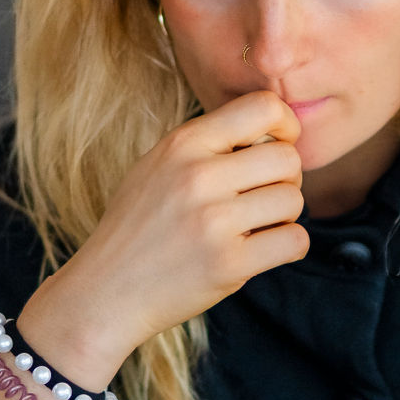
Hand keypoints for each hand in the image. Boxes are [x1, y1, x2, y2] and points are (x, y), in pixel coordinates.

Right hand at [16, 90, 307, 386]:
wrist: (104, 292)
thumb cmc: (137, 227)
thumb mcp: (159, 165)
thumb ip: (209, 143)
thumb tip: (275, 129)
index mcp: (184, 143)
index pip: (264, 106)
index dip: (285, 125)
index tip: (279, 146)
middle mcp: (199, 176)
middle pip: (288, 158)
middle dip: (286, 178)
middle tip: (265, 197)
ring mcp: (214, 221)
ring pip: (294, 200)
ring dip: (284, 215)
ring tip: (257, 226)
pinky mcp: (228, 264)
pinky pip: (295, 241)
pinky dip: (289, 246)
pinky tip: (264, 249)